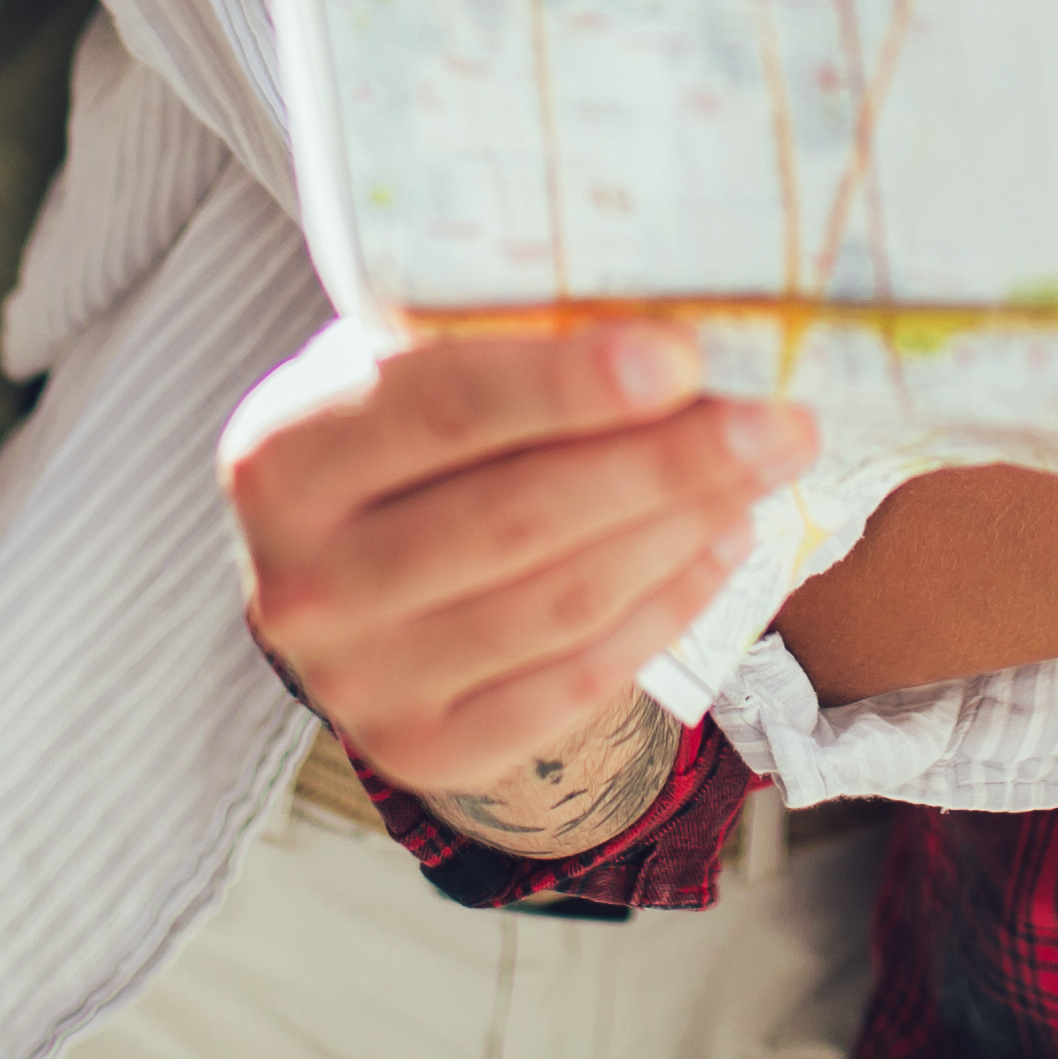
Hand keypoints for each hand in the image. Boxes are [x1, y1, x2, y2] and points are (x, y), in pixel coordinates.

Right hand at [224, 319, 810, 841]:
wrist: (338, 592)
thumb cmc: (394, 448)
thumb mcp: (393, 372)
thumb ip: (481, 342)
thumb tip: (665, 307)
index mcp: (278, 459)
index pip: (438, 409)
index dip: (566, 383)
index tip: (683, 355)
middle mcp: (302, 583)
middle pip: (518, 515)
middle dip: (667, 462)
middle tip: (779, 419)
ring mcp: (359, 682)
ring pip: (560, 602)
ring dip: (684, 531)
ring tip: (764, 472)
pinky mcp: (426, 751)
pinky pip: (575, 681)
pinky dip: (666, 609)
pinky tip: (724, 545)